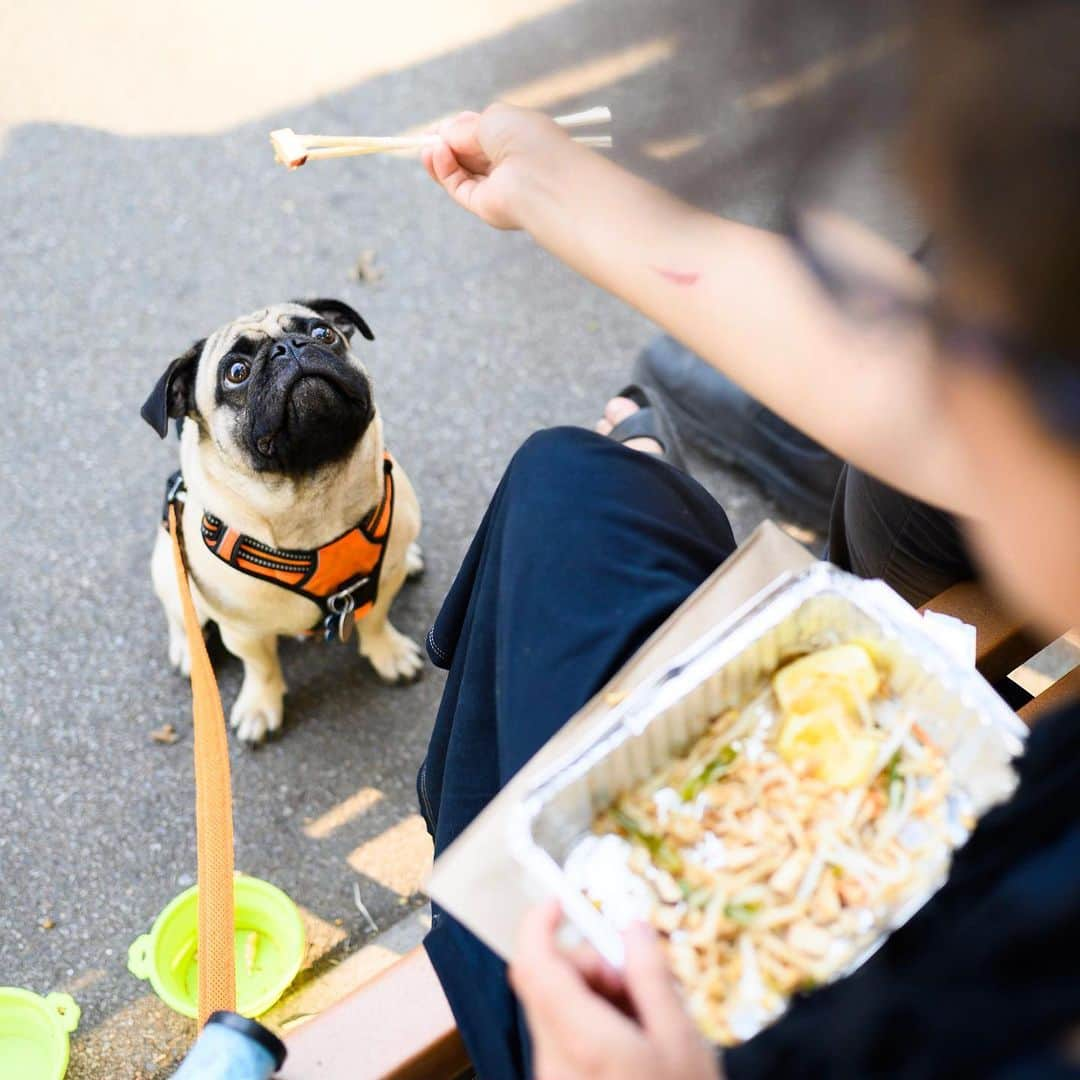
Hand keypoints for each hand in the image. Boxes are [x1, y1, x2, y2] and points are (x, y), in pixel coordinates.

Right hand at [421, 104, 569, 229]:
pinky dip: (443, 171)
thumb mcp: (492, 119)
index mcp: (517, 140)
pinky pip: (458, 187)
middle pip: (469, 155)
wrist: (542, 178)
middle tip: (428, 136)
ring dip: (440, 158)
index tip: (442, 125)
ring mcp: (496, 188)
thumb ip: (465, 127)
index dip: (461, 129)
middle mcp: (508, 165)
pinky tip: (435, 155)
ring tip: (427, 147)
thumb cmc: (526, 140)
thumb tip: (444, 132)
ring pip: (460, 173)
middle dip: (447, 144)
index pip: (484, 135)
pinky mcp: (484, 206)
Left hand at [509, 900, 721, 1079]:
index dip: (538, 922)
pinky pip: (565, 1033)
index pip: (532, 963)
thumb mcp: (681, 1041)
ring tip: (645, 1016)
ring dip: (597, 992)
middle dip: (590, 962)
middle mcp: (552, 1056)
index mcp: (580, 1038)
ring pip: (558, 1005)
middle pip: (548, 980)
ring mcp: (551, 1075)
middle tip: (637, 977)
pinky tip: (633, 1038)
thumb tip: (630, 923)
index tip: (564, 901)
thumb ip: (651, 975)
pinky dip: (594, 1020)